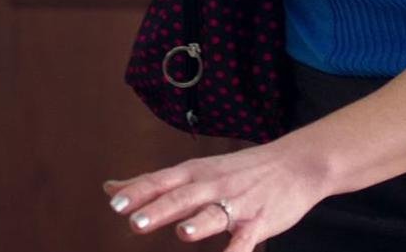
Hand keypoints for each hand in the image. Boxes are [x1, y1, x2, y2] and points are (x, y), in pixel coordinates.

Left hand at [102, 138, 330, 250]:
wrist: (295, 164)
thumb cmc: (237, 171)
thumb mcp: (193, 170)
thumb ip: (152, 183)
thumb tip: (111, 188)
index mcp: (194, 173)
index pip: (161, 181)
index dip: (139, 192)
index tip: (115, 203)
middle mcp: (212, 185)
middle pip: (182, 198)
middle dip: (159, 209)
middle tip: (135, 222)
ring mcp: (237, 204)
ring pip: (214, 215)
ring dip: (198, 224)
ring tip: (182, 233)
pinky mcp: (259, 222)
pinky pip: (246, 241)